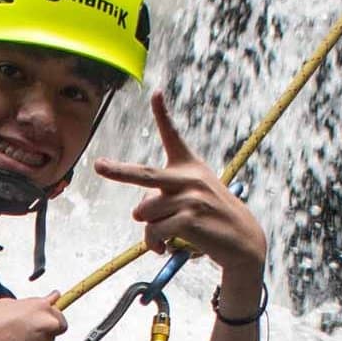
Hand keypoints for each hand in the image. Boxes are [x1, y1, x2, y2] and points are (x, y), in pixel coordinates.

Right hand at [0, 294, 66, 340]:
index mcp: (42, 311)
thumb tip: (54, 297)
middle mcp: (48, 331)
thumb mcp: (7, 305)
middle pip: (54, 335)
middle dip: (41, 336)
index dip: (47, 322)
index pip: (59, 318)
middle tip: (19, 338)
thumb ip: (34, 304)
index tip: (36, 325)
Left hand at [94, 94, 268, 302]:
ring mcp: (189, 198)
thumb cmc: (212, 218)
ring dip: (149, 229)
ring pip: (144, 213)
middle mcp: (188, 178)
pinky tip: (167, 248)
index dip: (163, 114)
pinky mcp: (189, 220)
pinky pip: (153, 232)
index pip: (173, 136)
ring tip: (166, 235)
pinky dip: (155, 244)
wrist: (243, 239)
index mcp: (189, 167)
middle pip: (143, 175)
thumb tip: (138, 213)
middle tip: (98, 166)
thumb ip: (164, 197)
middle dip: (118, 171)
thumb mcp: (193, 198)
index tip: (155, 92)